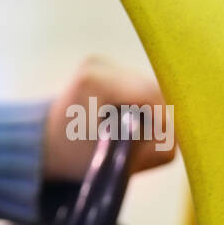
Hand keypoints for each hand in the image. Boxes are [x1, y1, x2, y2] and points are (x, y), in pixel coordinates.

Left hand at [42, 56, 176, 181]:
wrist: (44, 142)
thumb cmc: (74, 157)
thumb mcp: (118, 163)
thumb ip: (158, 150)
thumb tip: (179, 133)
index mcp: (95, 81)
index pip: (152, 95)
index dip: (162, 123)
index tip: (152, 147)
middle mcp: (98, 63)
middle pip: (153, 89)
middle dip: (155, 120)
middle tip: (138, 144)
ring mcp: (101, 61)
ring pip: (149, 88)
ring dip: (148, 113)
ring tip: (125, 133)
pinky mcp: (105, 66)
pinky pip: (139, 87)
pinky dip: (138, 107)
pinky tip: (120, 121)